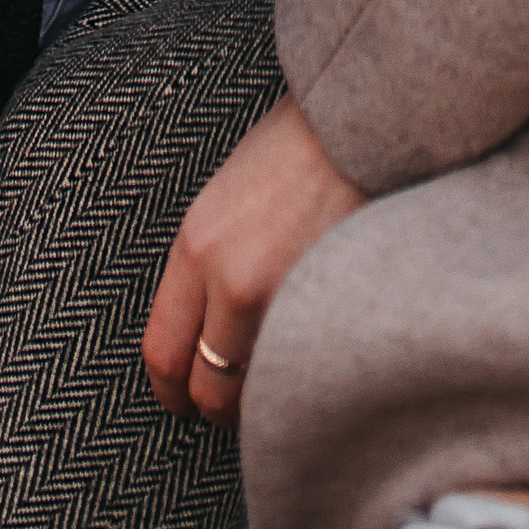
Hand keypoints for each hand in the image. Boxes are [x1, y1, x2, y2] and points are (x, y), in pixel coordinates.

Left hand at [142, 97, 363, 426]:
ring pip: (259, 393)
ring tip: (276, 387)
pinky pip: (306, 372)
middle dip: (215, 408)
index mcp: (196, 245)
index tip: (182, 398)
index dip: (171, 390)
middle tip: (231, 407)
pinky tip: (314, 366)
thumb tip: (204, 325)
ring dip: (264, 401)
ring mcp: (286, 299)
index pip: (163, 351)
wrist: (366, 121)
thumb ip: (209, 261)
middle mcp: (231, 281)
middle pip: (207, 388)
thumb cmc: (299, 145)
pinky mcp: (334, 308)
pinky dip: (306, 382)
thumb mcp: (227, 195)